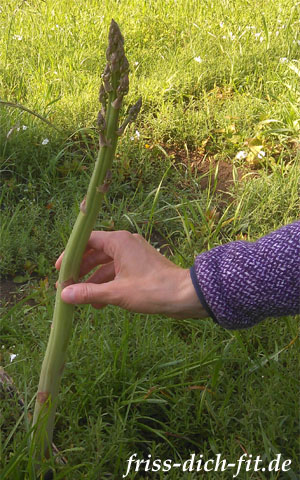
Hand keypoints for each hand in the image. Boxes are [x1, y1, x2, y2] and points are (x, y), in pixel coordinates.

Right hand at [55, 231, 207, 319]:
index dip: (71, 254)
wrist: (185, 295)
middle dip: (81, 271)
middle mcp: (126, 243)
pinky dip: (108, 285)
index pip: (87, 241)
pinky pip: (118, 272)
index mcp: (119, 241)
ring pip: (106, 265)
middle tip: (67, 286)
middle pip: (95, 253)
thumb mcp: (117, 293)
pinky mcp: (140, 267)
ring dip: (94, 281)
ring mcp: (134, 255)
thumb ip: (89, 293)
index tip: (60, 269)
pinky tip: (100, 304)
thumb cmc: (153, 289)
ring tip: (82, 300)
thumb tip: (64, 295)